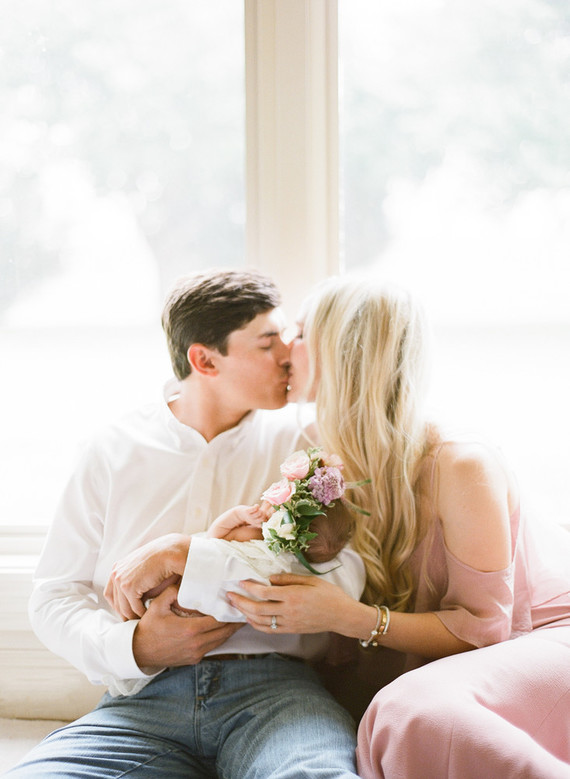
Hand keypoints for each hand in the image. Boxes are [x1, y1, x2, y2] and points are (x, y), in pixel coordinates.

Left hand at [105, 533, 190, 619]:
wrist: (168, 552)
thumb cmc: (160, 558)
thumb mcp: (141, 568)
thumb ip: (134, 578)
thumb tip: (134, 596)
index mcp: (117, 568)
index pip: (111, 593)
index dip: (118, 605)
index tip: (127, 613)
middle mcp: (115, 573)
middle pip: (116, 603)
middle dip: (125, 614)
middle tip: (134, 622)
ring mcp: (121, 580)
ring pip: (124, 608)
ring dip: (134, 616)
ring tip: (143, 621)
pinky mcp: (129, 587)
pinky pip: (134, 607)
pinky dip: (142, 613)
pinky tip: (149, 614)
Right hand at [133, 584, 241, 670]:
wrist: (139, 652)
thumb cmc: (149, 627)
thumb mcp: (158, 605)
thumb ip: (173, 591)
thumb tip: (184, 580)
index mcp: (190, 629)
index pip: (218, 620)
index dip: (229, 611)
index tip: (236, 603)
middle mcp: (196, 643)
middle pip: (224, 632)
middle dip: (235, 622)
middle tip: (243, 610)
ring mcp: (196, 653)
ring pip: (220, 641)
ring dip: (230, 630)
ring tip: (237, 619)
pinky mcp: (194, 659)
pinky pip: (212, 647)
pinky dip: (220, 638)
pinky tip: (222, 629)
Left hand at [227, 573, 358, 634]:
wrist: (341, 615)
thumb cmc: (329, 594)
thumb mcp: (310, 580)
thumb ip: (288, 578)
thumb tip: (269, 578)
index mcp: (293, 596)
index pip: (265, 592)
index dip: (249, 587)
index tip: (240, 581)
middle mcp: (288, 611)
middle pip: (257, 609)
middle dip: (240, 602)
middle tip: (229, 595)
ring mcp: (289, 623)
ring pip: (260, 621)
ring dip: (245, 614)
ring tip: (235, 605)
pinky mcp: (291, 630)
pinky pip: (269, 630)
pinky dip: (256, 624)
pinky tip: (249, 618)